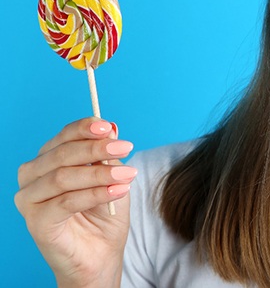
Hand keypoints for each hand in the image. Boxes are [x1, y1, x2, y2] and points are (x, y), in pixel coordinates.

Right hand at [15, 117, 135, 287]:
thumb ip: (106, 153)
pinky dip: (95, 193)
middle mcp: (33, 176)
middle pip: (63, 153)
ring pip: (64, 176)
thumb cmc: (103, 211)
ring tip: (127, 173)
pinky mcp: (36, 222)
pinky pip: (66, 201)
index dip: (85, 128)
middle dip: (97, 148)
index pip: (65, 136)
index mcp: (49, 158)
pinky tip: (118, 190)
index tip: (108, 127)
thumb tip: (110, 127)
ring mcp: (30, 199)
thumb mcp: (111, 175)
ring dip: (100, 173)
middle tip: (126, 147)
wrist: (101, 252)